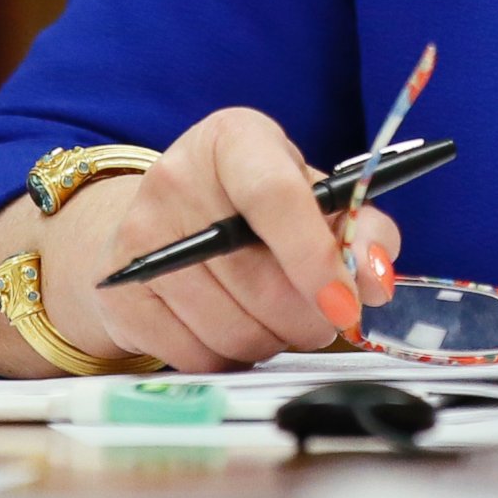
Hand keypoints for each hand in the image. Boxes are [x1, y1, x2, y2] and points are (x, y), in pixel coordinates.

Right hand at [77, 108, 403, 371]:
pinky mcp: (119, 291)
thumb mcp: (312, 197)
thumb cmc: (253, 209)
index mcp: (234, 139)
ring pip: (231, 328)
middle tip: (325, 316)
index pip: (276, 197)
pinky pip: (197, 355)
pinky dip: (232, 357)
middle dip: (308, 315)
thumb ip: (359, 229)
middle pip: (258, 278)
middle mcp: (176, 178)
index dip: (316, 257)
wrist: (163, 227)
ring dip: (274, 340)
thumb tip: (378, 279)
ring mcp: (139, 236)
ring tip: (279, 319)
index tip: (347, 303)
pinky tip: (236, 328)